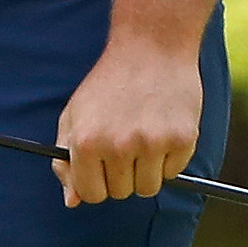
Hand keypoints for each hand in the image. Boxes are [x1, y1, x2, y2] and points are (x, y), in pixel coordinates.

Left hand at [53, 33, 202, 206]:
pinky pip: (173, 172)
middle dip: (122, 174)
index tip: (102, 168)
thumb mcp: (75, 114)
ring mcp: (151, 144)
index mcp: (86, 142)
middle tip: (125, 141)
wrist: (151, 46)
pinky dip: (169, 158)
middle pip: (121, 193)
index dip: (96, 183)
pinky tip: (162, 127)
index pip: (90, 194)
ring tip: (144, 135)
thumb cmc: (109, 81)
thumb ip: (65, 161)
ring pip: (148, 187)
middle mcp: (118, 146)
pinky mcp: (181, 140)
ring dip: (146, 169)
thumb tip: (71, 201)